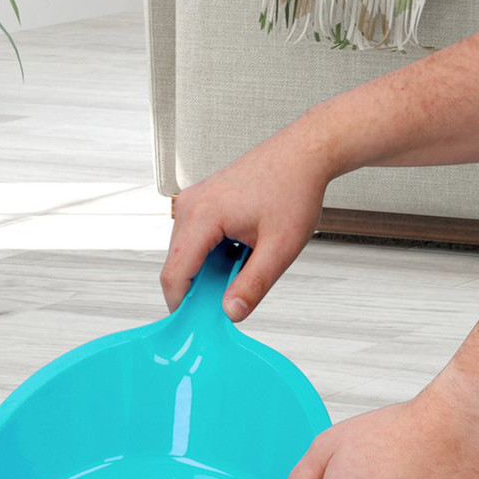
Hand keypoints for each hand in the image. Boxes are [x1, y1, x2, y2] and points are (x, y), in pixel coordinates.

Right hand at [160, 122, 331, 318]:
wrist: (304, 153)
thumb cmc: (294, 189)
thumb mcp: (280, 247)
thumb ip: (253, 284)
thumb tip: (231, 313)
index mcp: (202, 215)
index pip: (174, 274)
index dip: (181, 305)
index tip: (195, 326)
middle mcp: (189, 206)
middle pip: (177, 265)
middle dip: (199, 288)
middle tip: (232, 298)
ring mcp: (192, 201)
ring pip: (185, 253)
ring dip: (207, 270)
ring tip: (243, 266)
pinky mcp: (199, 201)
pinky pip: (193, 239)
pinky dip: (211, 254)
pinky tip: (239, 251)